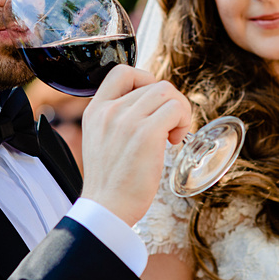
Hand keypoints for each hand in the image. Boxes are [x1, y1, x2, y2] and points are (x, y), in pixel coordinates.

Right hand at [80, 65, 191, 225]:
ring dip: (179, 110)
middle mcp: (109, 110)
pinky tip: (173, 141)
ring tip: (172, 134)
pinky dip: (182, 121)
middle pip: (154, 84)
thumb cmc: (110, 181)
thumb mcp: (102, 140)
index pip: (122, 72)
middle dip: (169, 103)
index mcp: (96, 110)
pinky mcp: (146, 134)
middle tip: (168, 129)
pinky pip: (175, 109)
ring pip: (167, 92)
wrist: (106, 208)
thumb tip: (149, 107)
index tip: (153, 104)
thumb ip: (117, 119)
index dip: (145, 80)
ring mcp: (127, 120)